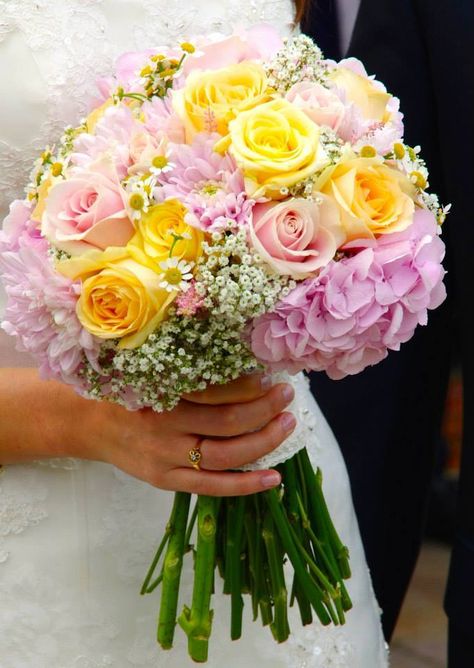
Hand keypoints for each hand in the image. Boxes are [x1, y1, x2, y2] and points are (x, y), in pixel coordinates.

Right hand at [0, 369, 295, 495]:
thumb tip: (245, 364)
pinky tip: (274, 477)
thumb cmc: (128, 390)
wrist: (89, 424)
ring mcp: (165, 457)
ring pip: (225, 454)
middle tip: (287, 394)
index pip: (217, 389)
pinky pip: (212, 487)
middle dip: (266, 408)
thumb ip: (190, 371)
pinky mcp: (166, 480)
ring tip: (287, 425)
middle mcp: (164, 425)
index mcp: (162, 390)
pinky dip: (245, 484)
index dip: (250, 384)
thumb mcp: (152, 370)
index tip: (271, 373)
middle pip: (227, 421)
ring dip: (264, 440)